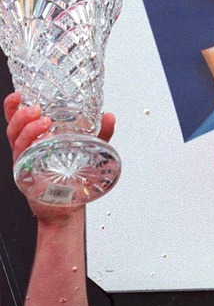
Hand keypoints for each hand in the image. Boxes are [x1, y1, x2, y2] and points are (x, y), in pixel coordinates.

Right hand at [4, 92, 115, 220]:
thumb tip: (109, 116)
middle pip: (14, 128)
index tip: (19, 94)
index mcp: (35, 141)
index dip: (13, 107)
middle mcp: (27, 151)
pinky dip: (31, 149)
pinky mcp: (28, 177)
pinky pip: (24, 160)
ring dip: (29, 129)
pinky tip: (44, 141)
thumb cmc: (73, 183)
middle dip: (22, 115)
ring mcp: (27, 163)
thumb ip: (99, 135)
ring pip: (18, 141)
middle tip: (37, 110)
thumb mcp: (88, 153)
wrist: (68, 211)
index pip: (18, 120)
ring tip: (44, 122)